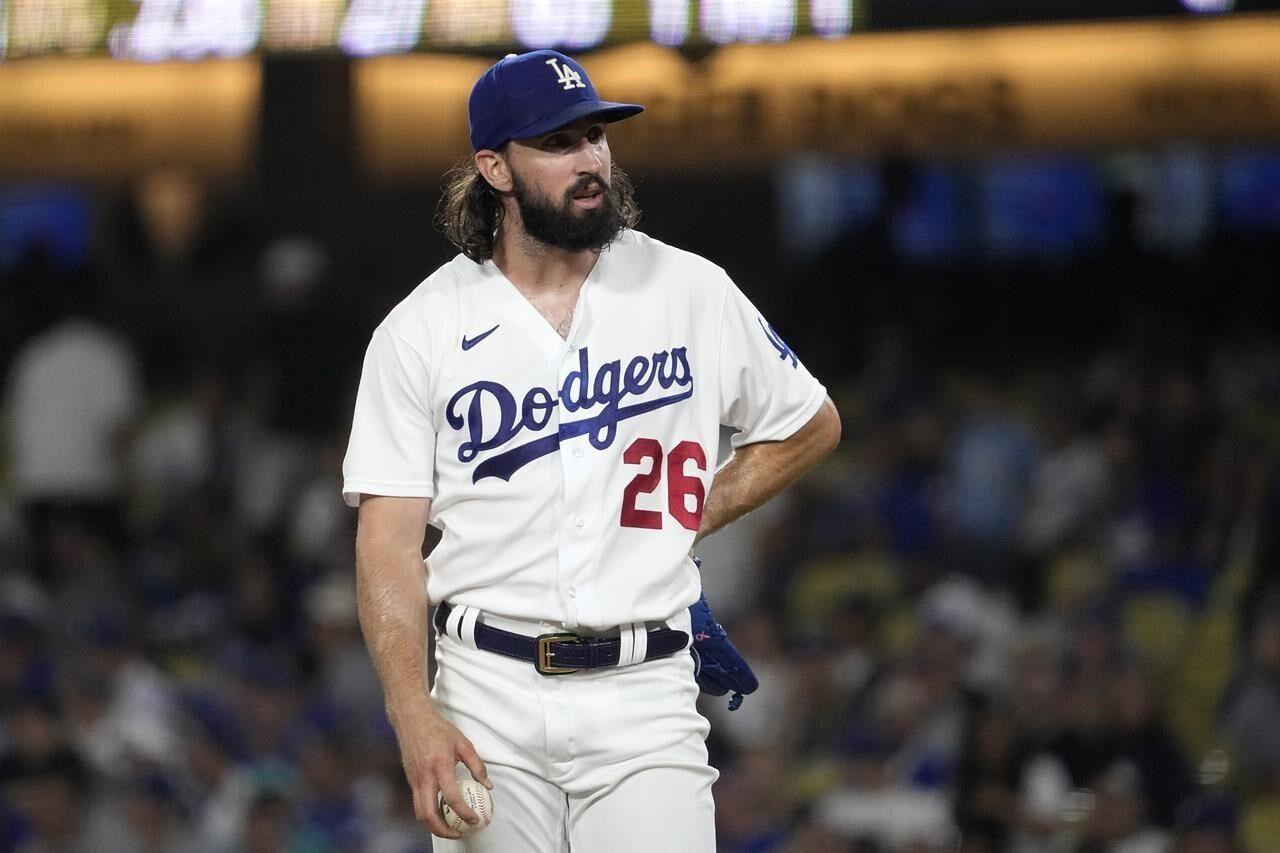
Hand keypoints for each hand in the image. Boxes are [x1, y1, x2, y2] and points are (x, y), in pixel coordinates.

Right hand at [390, 703, 492, 838]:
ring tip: (450, 828)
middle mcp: (424, 777)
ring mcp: (414, 781)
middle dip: (443, 830)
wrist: (412, 719)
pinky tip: (441, 812)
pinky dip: (429, 814)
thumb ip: (477, 765)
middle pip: (428, 815)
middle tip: (459, 833)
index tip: (474, 820)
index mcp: (440, 767)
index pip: (452, 798)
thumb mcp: (463, 743)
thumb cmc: (438, 729)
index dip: (464, 813)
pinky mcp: (410, 781)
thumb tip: (487, 785)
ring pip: (420, 813)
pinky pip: (418, 803)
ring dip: (434, 826)